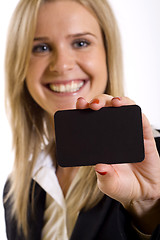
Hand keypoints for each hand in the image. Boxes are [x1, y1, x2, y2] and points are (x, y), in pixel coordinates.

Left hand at [76, 95, 159, 232]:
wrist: (144, 190)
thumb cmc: (123, 185)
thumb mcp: (109, 184)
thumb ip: (105, 177)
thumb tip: (100, 167)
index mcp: (100, 141)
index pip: (90, 120)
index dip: (83, 111)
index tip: (78, 105)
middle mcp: (113, 133)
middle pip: (105, 109)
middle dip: (98, 102)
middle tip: (92, 105)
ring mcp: (128, 131)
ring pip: (122, 108)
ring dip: (116, 101)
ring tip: (112, 103)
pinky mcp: (143, 134)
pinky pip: (140, 118)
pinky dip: (133, 110)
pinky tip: (127, 108)